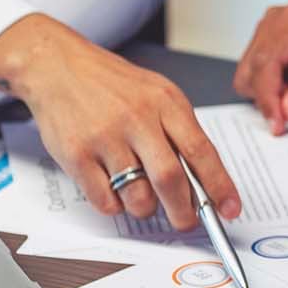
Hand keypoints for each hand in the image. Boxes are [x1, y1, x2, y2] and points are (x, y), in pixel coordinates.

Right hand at [0, 14, 240, 229]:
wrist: (57, 65)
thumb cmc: (112, 85)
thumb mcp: (156, 94)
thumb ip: (179, 132)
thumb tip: (203, 183)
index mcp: (165, 102)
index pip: (201, 151)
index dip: (219, 186)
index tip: (230, 209)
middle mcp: (136, 118)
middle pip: (170, 179)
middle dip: (184, 212)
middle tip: (186, 222)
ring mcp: (104, 137)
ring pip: (137, 196)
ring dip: (145, 208)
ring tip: (142, 196)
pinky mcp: (76, 154)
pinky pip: (105, 200)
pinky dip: (115, 205)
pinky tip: (113, 187)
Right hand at [234, 4, 287, 133]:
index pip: (265, 64)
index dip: (267, 100)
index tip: (278, 127)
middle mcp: (278, 20)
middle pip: (251, 71)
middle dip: (271, 97)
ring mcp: (272, 31)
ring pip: (251, 75)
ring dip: (273, 93)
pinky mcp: (271, 44)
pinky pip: (258, 75)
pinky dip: (275, 89)